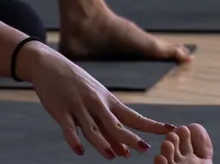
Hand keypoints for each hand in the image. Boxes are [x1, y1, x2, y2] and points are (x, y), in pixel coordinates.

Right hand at [24, 45, 174, 158]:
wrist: (49, 65)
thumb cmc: (77, 85)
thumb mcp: (96, 100)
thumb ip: (108, 126)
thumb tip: (125, 152)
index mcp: (108, 100)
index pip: (133, 116)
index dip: (151, 125)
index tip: (170, 129)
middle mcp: (96, 103)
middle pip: (115, 124)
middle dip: (130, 138)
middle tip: (144, 149)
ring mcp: (78, 107)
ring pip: (92, 128)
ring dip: (103, 143)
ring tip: (111, 157)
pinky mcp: (60, 110)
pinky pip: (68, 128)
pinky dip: (74, 140)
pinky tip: (79, 151)